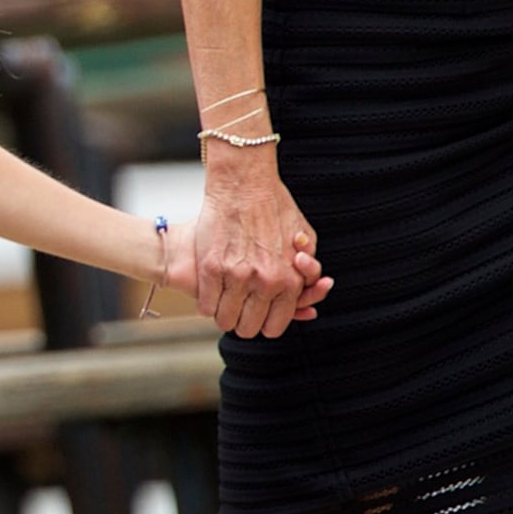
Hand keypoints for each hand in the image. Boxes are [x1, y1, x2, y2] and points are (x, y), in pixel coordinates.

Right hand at [193, 156, 324, 340]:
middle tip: (239, 307)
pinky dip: (206, 303)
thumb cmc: (274, 207)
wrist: (244, 185)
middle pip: (249, 328)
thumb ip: (306, 271)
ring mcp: (236, 277)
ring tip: (223, 300)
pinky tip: (210, 292)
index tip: (257, 314)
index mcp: (289, 280)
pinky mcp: (211, 268)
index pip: (275, 326)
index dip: (264, 322)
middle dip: (243, 321)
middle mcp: (265, 283)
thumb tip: (306, 293)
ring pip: (225, 321)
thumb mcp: (305, 238)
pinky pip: (205, 306)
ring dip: (223, 314)